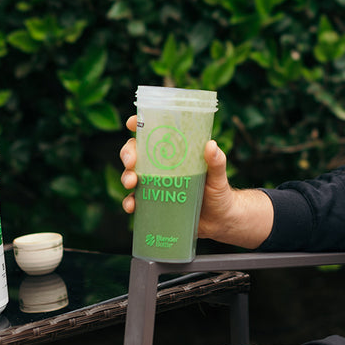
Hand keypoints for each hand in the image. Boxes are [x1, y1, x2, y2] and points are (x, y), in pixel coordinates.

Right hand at [119, 115, 272, 247]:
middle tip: (132, 162)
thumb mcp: (218, 175)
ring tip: (132, 183)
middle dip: (128, 154)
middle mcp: (161, 166)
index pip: (154, 133)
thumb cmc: (218, 191)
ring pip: (132, 175)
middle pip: (136, 153)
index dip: (139, 125)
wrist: (219, 221)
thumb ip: (217, 161)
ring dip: (126, 177)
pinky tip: (131, 206)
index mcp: (175, 153)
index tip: (132, 123)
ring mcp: (155, 185)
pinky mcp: (153, 203)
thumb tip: (211, 145)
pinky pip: (135, 201)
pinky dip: (129, 202)